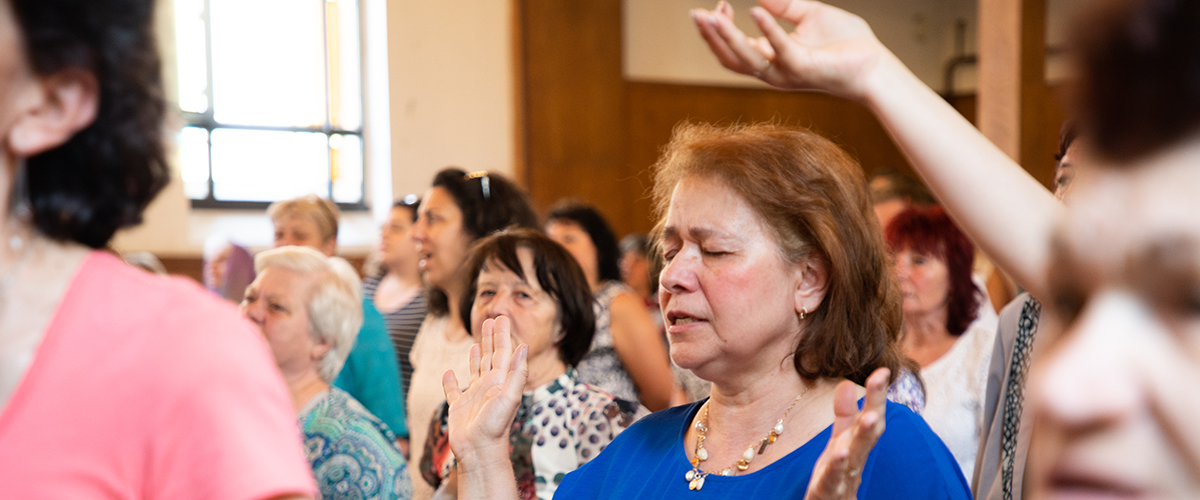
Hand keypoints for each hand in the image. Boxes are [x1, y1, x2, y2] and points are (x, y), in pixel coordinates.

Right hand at [442, 316, 528, 461]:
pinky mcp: (459, 407)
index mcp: (501, 381)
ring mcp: (473, 396)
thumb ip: (517, 372)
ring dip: (475, 355)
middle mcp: (488, 386)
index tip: (500, 317)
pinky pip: (453, 391)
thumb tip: (523, 346)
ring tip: (475, 342)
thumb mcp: (510, 396)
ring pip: (474, 370)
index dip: (502, 335)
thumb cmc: (496, 426)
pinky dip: (450, 382)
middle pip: (490, 357)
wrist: (479, 451)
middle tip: (490, 320)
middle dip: (490, 338)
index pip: (503, 352)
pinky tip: (448, 372)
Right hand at [691, 0, 890, 100]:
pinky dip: (766, 29)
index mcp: (772, 60)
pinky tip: (754, 10)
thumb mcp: (810, 15)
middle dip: (710, 37)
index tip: (718, 5)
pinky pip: (779, 49)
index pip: (734, 50)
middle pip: (730, 59)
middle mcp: (774, 72)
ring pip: (745, 60)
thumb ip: (784, 6)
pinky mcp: (804, 69)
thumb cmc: (846, 45)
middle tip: (695, 14)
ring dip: (726, 37)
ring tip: (712, 14)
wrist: (876, 65)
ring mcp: (786, 73)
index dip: (720, 30)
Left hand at [805, 367, 888, 499]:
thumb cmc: (835, 476)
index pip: (870, 416)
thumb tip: (846, 382)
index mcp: (856, 444)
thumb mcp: (837, 442)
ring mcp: (845, 477)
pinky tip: (839, 453)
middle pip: (868, 433)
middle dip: (876, 406)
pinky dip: (837, 467)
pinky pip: (833, 479)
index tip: (883, 369)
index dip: (877, 393)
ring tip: (870, 417)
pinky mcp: (828, 492)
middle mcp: (855, 459)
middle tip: (880, 380)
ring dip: (864, 436)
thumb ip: (844, 416)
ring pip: (856, 456)